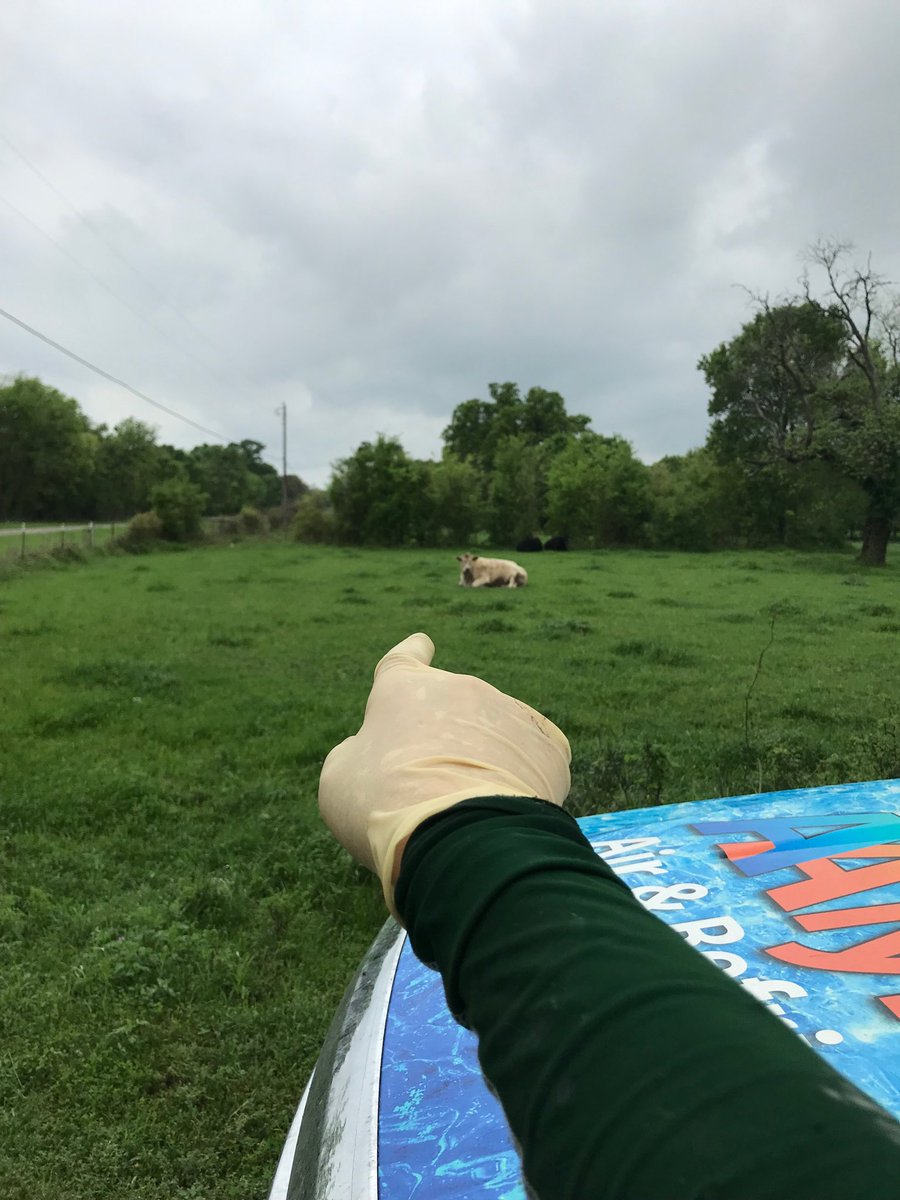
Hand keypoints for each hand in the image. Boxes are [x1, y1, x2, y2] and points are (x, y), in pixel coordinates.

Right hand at [318, 632, 570, 914]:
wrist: (458, 833)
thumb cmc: (383, 803)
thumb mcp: (340, 780)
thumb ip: (357, 755)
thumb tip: (372, 755)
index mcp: (404, 687)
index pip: (404, 658)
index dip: (410, 654)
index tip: (421, 645)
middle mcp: (460, 687)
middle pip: (451, 710)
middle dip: (445, 740)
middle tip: (431, 791)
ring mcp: (508, 711)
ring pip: (493, 735)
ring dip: (484, 761)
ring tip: (469, 810)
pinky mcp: (548, 745)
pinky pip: (533, 757)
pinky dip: (522, 779)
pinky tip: (508, 808)